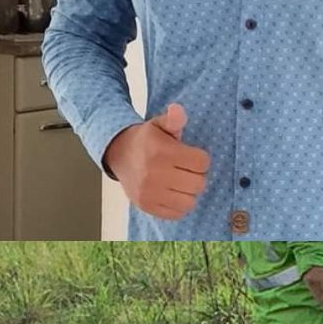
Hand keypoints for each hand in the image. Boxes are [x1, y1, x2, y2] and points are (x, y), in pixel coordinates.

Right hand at [103, 103, 210, 220]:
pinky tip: (173, 193)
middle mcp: (154, 174)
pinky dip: (179, 205)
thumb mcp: (159, 125)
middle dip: (197, 175)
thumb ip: (174, 120)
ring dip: (189, 192)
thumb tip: (178, 110)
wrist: (119, 154)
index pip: (203, 163)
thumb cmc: (147, 139)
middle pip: (199, 183)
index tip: (190, 156)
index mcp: (161, 152)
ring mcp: (149, 193)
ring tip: (180, 182)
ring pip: (190, 201)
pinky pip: (177, 213)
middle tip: (185, 169)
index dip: (200, 159)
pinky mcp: (146, 206)